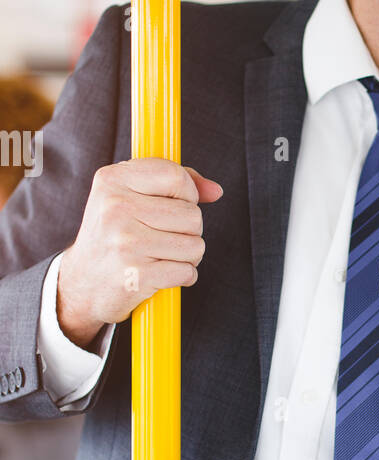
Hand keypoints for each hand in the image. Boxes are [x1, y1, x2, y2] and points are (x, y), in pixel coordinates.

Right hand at [57, 158, 222, 348]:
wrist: (82, 283)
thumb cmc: (113, 235)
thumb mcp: (129, 196)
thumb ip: (173, 183)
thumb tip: (215, 190)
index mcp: (112, 180)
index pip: (176, 176)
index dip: (187, 193)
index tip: (177, 204)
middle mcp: (116, 208)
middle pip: (192, 214)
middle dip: (189, 229)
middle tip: (163, 236)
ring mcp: (125, 243)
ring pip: (195, 244)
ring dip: (188, 255)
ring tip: (162, 254)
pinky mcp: (136, 276)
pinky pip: (187, 272)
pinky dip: (182, 276)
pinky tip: (161, 273)